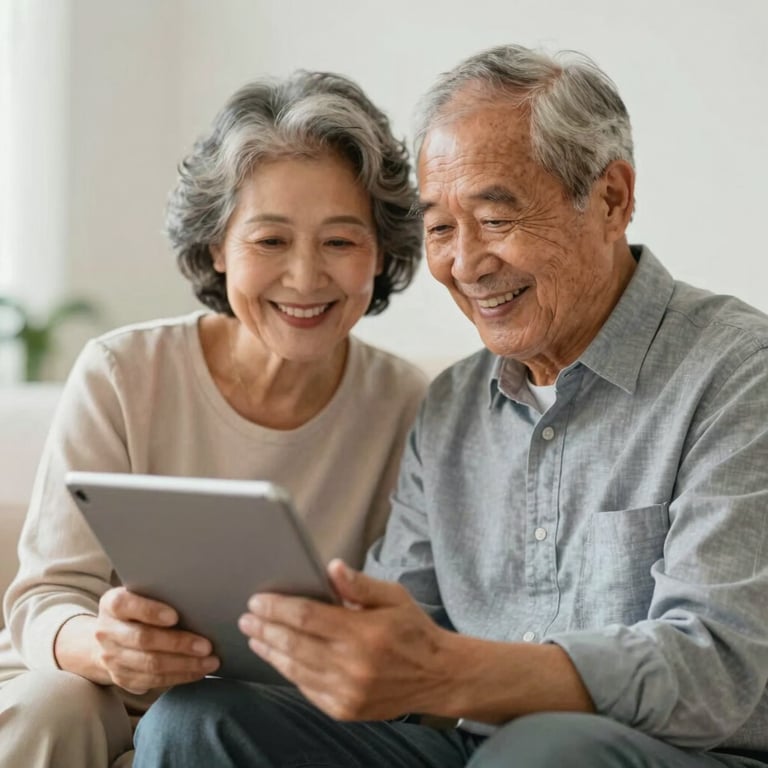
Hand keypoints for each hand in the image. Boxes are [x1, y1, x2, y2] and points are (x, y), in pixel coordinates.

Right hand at [94, 587, 219, 693]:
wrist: (107, 637)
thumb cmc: (137, 609)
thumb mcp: (141, 595)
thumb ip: (161, 594)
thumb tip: (198, 598)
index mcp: (112, 604)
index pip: (125, 604)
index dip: (150, 611)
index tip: (175, 616)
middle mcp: (107, 631)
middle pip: (143, 639)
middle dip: (178, 644)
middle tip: (206, 646)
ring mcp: (111, 658)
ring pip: (150, 665)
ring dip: (184, 665)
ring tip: (210, 662)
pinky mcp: (121, 678)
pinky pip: (152, 681)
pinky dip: (179, 676)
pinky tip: (198, 671)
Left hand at [238, 559, 452, 720]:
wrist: (438, 676)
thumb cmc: (413, 630)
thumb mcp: (393, 596)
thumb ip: (360, 584)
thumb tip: (331, 567)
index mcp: (363, 633)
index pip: (307, 617)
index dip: (278, 607)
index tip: (257, 600)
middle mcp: (352, 665)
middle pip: (294, 644)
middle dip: (266, 628)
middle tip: (247, 617)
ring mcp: (347, 692)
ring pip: (295, 669)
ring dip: (270, 651)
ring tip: (255, 636)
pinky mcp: (345, 709)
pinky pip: (307, 689)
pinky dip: (288, 672)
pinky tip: (279, 658)